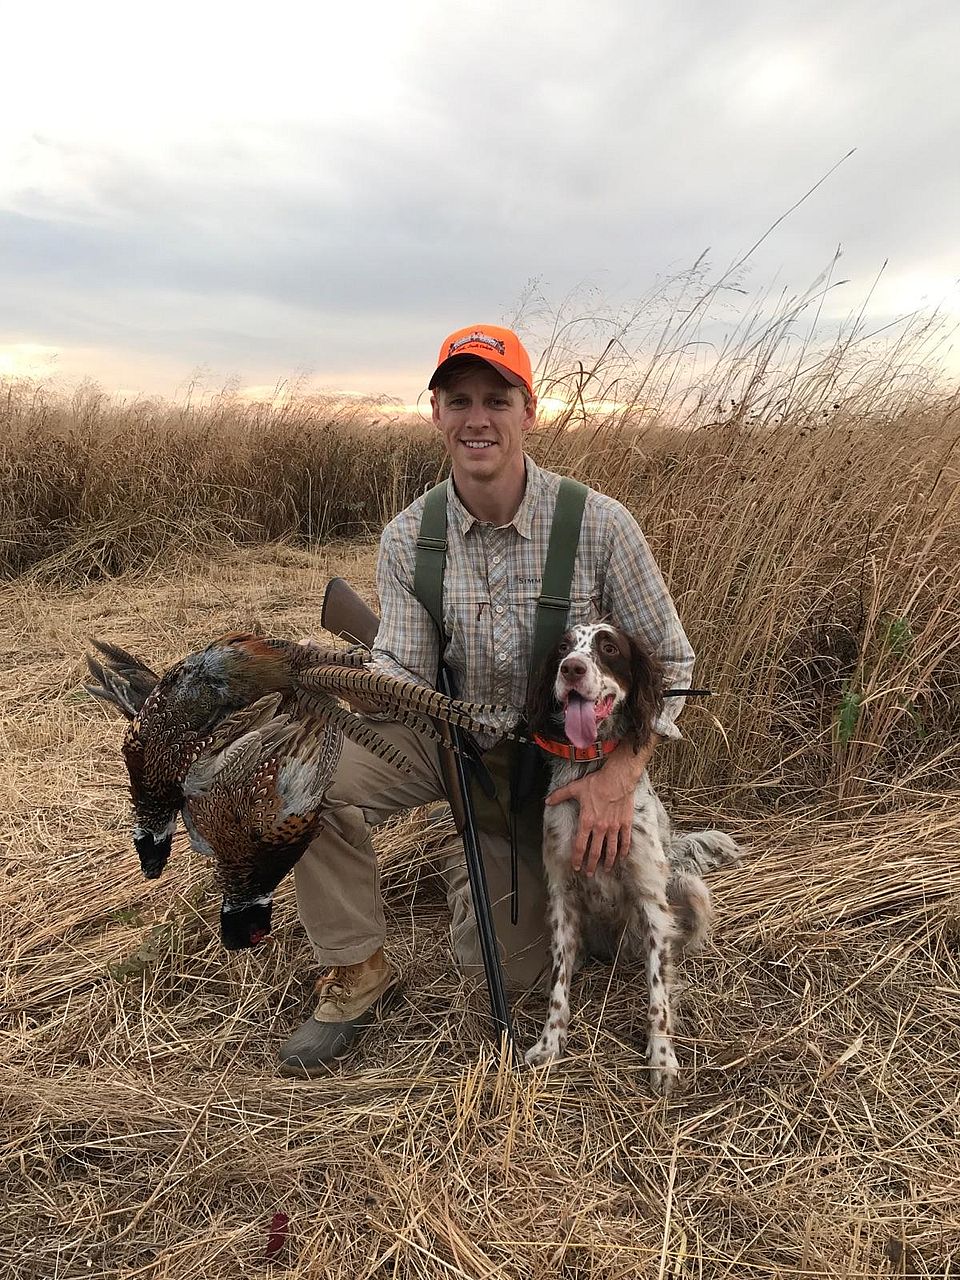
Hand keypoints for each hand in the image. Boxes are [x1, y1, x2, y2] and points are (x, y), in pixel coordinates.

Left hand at [545, 738, 657, 875]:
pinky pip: (625, 840)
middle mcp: (600, 827)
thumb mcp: (575, 788)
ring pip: (611, 850)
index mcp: (587, 821)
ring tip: (606, 870)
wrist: (618, 777)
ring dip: (608, 862)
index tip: (576, 866)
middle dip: (591, 865)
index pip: (580, 845)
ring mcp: (614, 826)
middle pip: (595, 852)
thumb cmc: (597, 782)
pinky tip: (622, 857)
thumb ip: (560, 795)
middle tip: (589, 873)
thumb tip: (547, 800)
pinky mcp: (626, 823)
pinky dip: (624, 850)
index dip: (577, 858)